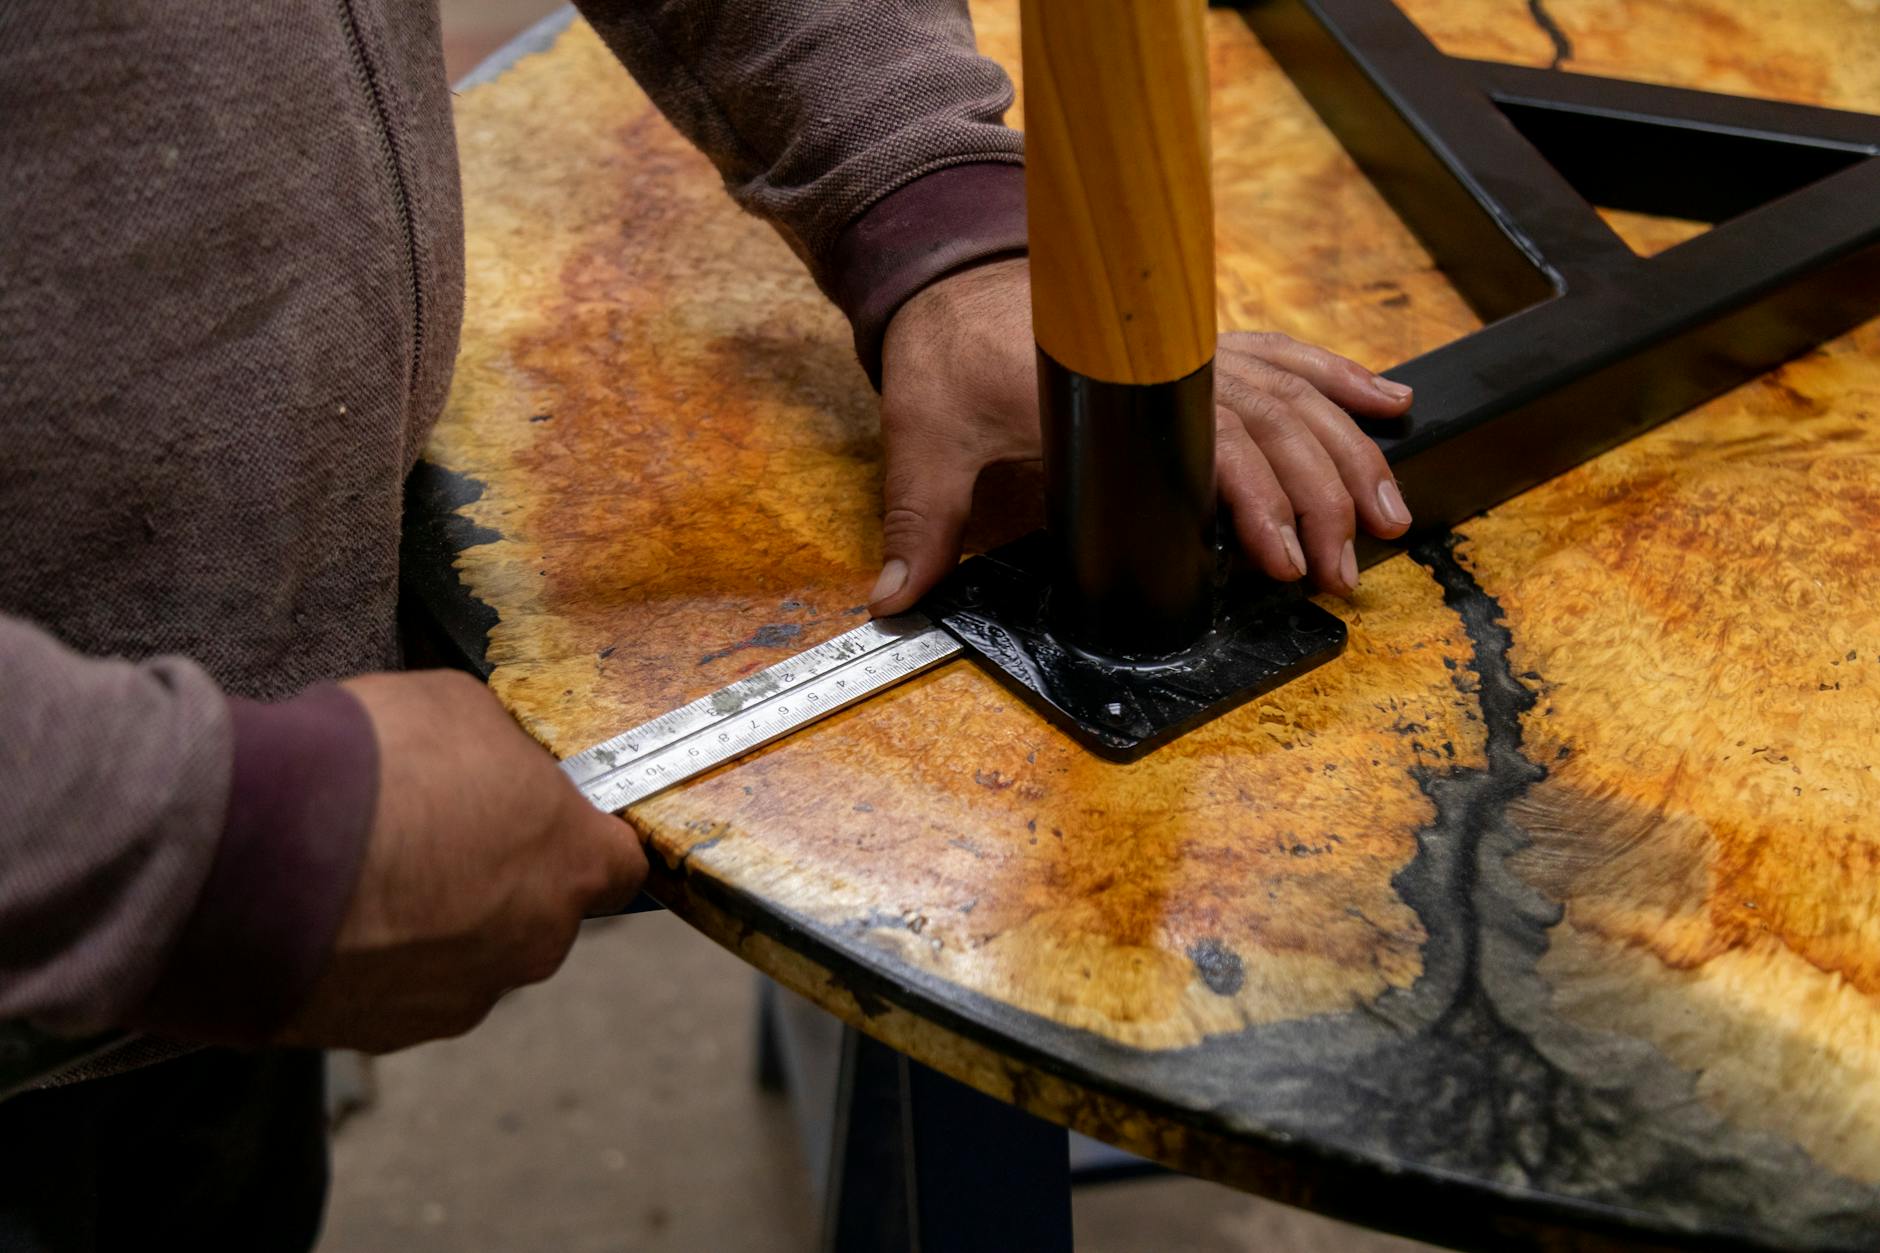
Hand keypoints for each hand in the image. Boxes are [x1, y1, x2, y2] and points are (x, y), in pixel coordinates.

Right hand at [276, 670, 645, 1052]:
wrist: (250, 853)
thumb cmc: (372, 766)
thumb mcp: (461, 710)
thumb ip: (500, 753)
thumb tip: (493, 765)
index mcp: (571, 864)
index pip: (618, 862)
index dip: (581, 835)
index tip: (544, 815)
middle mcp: (532, 945)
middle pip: (535, 911)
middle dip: (493, 876)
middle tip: (430, 831)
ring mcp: (460, 997)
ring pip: (463, 954)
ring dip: (429, 921)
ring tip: (363, 870)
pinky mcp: (385, 1033)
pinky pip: (395, 988)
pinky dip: (373, 957)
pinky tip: (329, 913)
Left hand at [868, 256, 1413, 611]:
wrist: (952, 274)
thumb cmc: (948, 355)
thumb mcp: (926, 438)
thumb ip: (918, 523)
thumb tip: (893, 599)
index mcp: (1110, 395)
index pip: (1209, 449)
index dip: (1256, 507)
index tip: (1288, 563)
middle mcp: (1167, 366)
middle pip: (1273, 433)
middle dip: (1323, 507)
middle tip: (1346, 572)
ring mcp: (1195, 349)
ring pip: (1297, 401)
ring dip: (1350, 458)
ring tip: (1391, 519)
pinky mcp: (1205, 341)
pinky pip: (1291, 360)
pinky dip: (1343, 382)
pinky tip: (1391, 409)